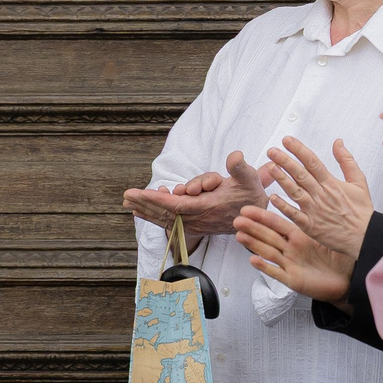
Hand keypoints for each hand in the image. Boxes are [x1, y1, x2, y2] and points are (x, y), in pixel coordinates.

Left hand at [122, 150, 267, 236]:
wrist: (256, 217)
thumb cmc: (250, 194)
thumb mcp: (249, 178)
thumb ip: (241, 168)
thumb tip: (235, 156)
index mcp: (208, 207)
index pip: (176, 204)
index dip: (155, 199)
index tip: (138, 194)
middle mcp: (198, 218)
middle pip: (165, 212)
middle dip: (145, 203)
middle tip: (126, 196)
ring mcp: (195, 224)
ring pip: (165, 217)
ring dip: (146, 209)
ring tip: (129, 202)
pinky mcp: (194, 226)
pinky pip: (170, 221)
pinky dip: (155, 215)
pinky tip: (140, 211)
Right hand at [232, 202, 352, 301]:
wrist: (347, 283)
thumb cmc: (341, 261)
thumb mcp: (331, 239)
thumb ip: (321, 224)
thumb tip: (319, 203)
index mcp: (301, 237)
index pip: (278, 224)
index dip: (262, 217)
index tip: (248, 209)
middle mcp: (292, 250)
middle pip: (268, 236)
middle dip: (252, 227)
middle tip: (237, 220)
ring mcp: (291, 264)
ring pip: (268, 252)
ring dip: (253, 244)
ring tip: (239, 235)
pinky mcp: (293, 279)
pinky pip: (276, 273)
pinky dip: (264, 267)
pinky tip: (253, 260)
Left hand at [260, 137, 376, 253]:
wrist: (365, 237)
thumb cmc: (361, 211)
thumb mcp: (359, 182)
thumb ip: (347, 161)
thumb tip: (338, 142)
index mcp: (331, 183)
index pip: (312, 162)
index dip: (299, 150)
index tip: (287, 140)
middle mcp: (321, 195)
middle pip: (300, 174)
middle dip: (285, 161)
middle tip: (272, 151)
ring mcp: (314, 210)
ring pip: (295, 192)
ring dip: (282, 179)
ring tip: (270, 167)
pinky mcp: (310, 225)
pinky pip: (294, 215)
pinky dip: (284, 206)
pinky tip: (273, 197)